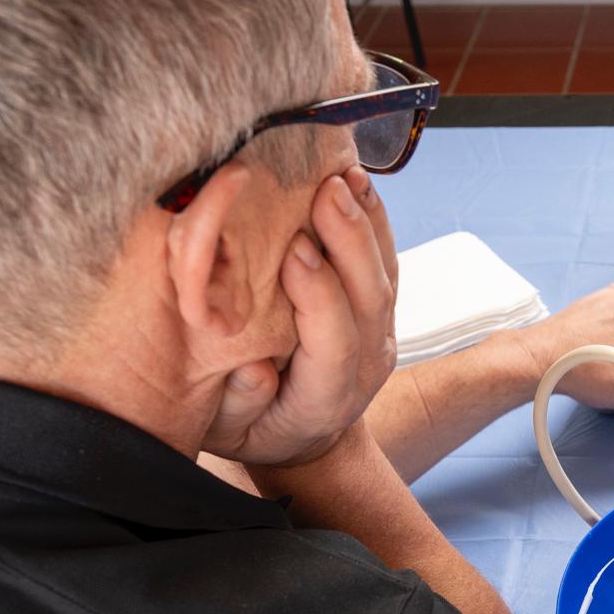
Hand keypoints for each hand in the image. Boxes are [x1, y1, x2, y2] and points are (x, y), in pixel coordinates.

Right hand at [205, 168, 397, 466]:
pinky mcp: (379, 312)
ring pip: (385, 275)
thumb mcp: (228, 433)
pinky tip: (357, 182)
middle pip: (370, 300)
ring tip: (345, 173)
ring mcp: (379, 336)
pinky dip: (374, 220)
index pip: (334, 343)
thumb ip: (239, 405)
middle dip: (350, 241)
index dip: (319, 295)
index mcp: (326, 400)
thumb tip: (255, 369)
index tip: (295, 249)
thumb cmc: (254, 431)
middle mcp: (365, 367)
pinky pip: (385, 262)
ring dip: (367, 221)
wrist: (307, 440)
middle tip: (326, 190)